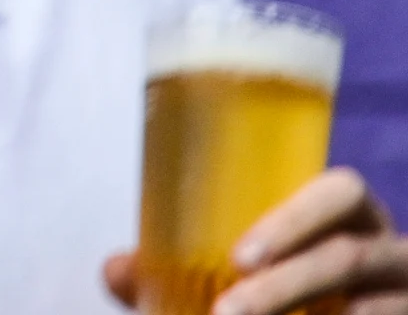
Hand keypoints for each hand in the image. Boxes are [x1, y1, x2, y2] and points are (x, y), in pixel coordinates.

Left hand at [102, 168, 407, 314]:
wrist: (344, 306)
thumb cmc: (295, 283)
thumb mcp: (250, 268)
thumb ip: (178, 268)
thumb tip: (116, 270)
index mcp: (349, 216)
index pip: (340, 192)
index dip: (294, 218)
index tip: (239, 257)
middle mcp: (389, 250)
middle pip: (347, 257)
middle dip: (284, 286)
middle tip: (226, 312)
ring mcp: (405, 294)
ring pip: (370, 306)